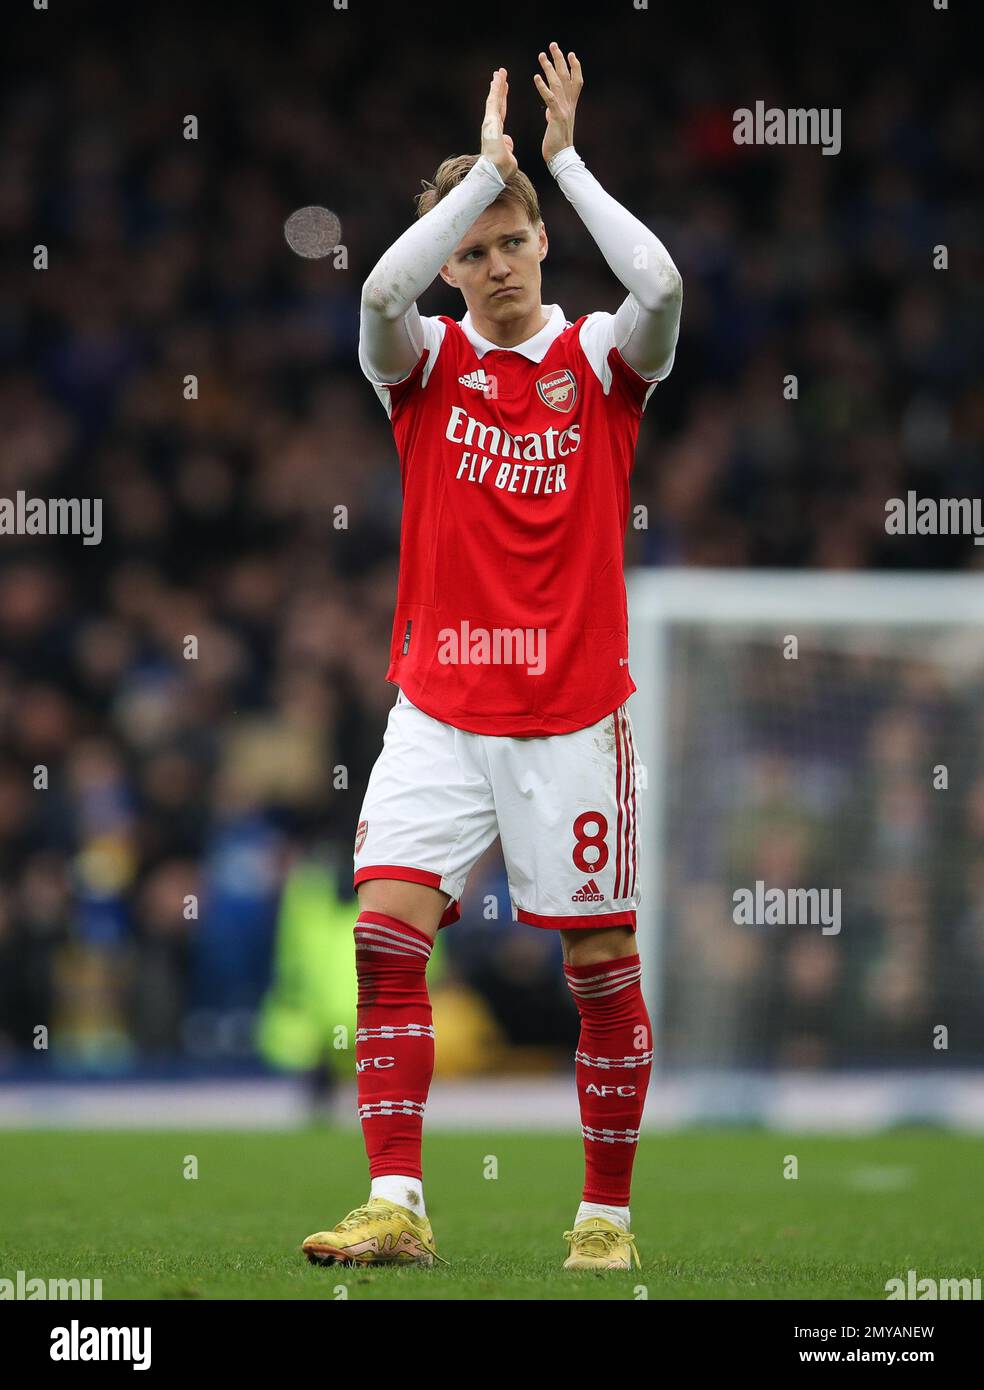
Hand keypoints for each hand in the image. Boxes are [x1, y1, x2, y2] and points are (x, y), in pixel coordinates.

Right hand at [481, 68, 517, 180]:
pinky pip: (493, 101)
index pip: (500, 111)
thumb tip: (508, 142)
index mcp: (496, 132)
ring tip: (499, 72)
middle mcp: (491, 125)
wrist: (495, 170)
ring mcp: (489, 122)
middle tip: (500, 75)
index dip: (502, 99)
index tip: (504, 88)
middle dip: (498, 88)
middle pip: (496, 103)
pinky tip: (498, 78)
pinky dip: (496, 88)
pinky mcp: (489, 120)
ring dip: (497, 85)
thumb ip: (508, 146)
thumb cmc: (501, 169)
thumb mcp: (508, 156)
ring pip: (493, 99)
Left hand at [534, 42, 581, 164]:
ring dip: (549, 68)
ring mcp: (564, 110)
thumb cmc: (557, 145)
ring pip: (558, 84)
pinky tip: (537, 77)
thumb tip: (549, 109)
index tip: (570, 54)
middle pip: (566, 77)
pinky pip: (550, 98)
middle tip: (553, 45)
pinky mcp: (556, 117)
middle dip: (560, 59)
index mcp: (571, 106)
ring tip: (542, 55)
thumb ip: (554, 113)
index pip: (575, 81)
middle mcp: (570, 105)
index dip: (574, 67)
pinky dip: (543, 87)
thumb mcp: (556, 125)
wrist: (561, 159)